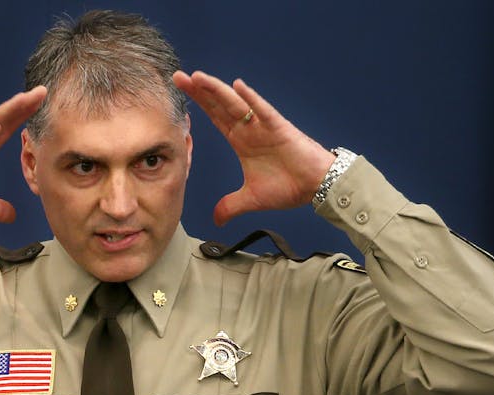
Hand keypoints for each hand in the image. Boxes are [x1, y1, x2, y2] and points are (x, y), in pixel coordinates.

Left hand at [172, 70, 336, 224]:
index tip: (180, 92)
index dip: (198, 104)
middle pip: (219, 105)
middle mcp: (250, 128)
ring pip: (236, 103)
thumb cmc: (288, 186)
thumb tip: (217, 219)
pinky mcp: (280, 128)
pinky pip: (263, 111)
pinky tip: (238, 87)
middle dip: (199, 91)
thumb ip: (230, 206)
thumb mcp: (250, 199)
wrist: (315, 187)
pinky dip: (251, 99)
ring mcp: (264, 126)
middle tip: (178, 77)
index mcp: (241, 140)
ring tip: (198, 78)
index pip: (214, 117)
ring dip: (217, 90)